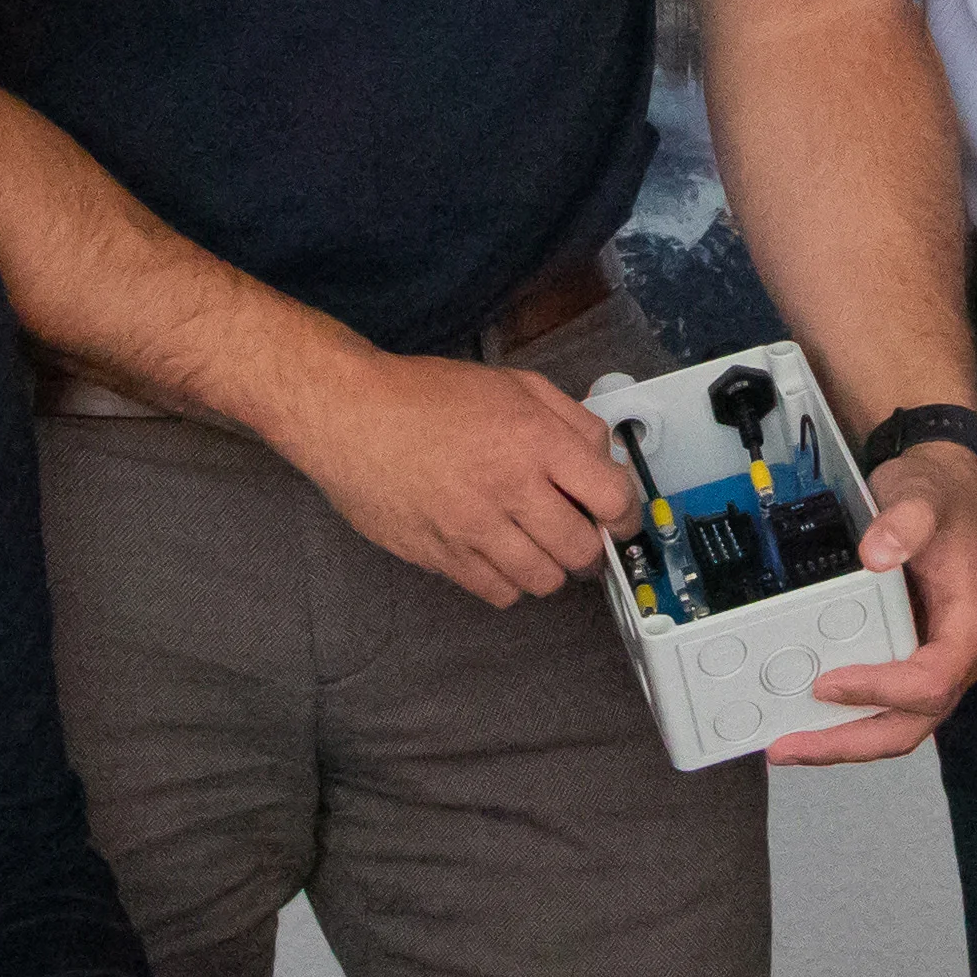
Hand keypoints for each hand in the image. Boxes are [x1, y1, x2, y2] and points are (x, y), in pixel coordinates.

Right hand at [261, 349, 636, 605]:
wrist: (349, 415)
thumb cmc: (427, 395)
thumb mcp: (513, 384)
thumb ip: (571, 420)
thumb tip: (606, 462)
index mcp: (534, 439)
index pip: (612, 498)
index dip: (626, 514)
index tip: (620, 518)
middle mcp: (509, 488)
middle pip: (582, 550)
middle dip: (590, 547)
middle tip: (578, 534)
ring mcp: (473, 528)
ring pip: (544, 581)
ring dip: (550, 567)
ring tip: (536, 544)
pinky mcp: (441, 556)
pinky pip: (499, 593)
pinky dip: (509, 582)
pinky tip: (499, 554)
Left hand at [764, 434, 976, 763]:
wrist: (942, 490)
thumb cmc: (938, 498)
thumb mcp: (924, 497)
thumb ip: (906, 522)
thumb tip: (877, 555)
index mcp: (970, 627)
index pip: (932, 681)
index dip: (881, 690)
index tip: (828, 684)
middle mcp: (956, 659)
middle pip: (910, 724)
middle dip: (849, 742)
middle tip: (791, 746)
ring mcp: (932, 665)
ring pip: (894, 725)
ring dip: (841, 742)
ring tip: (786, 745)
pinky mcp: (907, 662)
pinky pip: (881, 706)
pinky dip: (844, 720)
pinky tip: (804, 719)